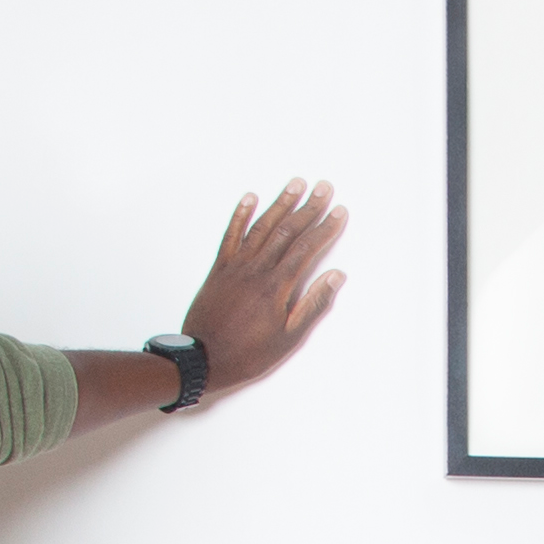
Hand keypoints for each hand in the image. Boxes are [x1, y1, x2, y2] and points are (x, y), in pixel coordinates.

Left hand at [172, 180, 350, 404]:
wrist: (204, 358)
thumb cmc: (248, 353)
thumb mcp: (289, 337)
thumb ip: (312, 304)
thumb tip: (335, 276)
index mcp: (277, 287)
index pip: (306, 249)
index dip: (325, 228)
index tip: (339, 212)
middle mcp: (257, 270)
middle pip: (287, 231)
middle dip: (308, 207)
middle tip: (323, 187)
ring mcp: (236, 266)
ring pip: (262, 227)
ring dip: (280, 203)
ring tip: (295, 184)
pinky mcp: (220, 268)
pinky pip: (231, 235)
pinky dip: (240, 214)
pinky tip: (250, 198)